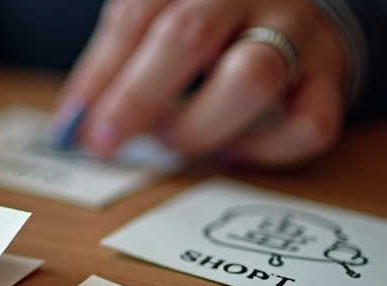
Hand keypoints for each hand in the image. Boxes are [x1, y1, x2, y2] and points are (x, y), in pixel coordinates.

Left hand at [56, 0, 349, 166]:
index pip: (136, 16)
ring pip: (251, 79)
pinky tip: (230, 147)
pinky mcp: (332, 79)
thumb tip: (70, 129)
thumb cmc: (207, 31)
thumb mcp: (151, 29)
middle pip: (188, 34)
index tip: (75, 128)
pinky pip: (304, 125)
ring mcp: (298, 32)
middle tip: (107, 141)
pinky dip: (259, 152)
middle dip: (136, 98)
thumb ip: (111, 69)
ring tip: (173, 138)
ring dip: (197, 126)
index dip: (99, 77)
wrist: (294, 17)